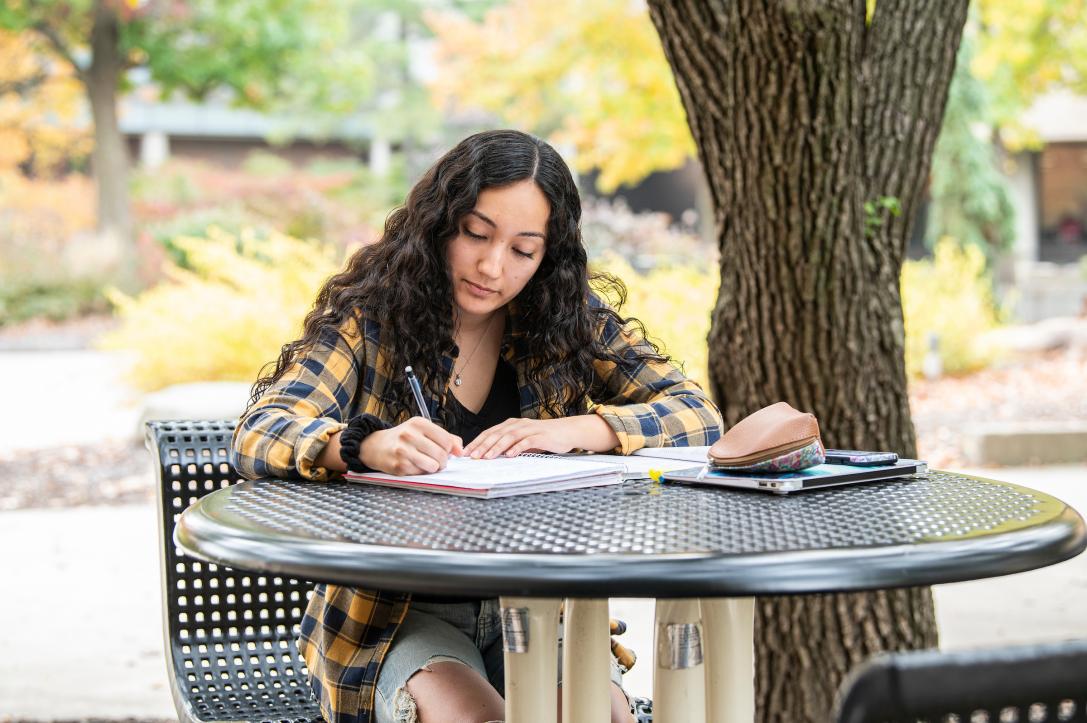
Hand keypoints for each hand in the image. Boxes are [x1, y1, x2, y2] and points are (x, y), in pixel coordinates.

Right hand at [359, 418, 462, 474]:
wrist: (376, 446)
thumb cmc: (405, 438)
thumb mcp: (423, 431)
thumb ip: (446, 438)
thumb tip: (461, 450)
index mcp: (418, 423)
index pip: (446, 440)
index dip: (450, 449)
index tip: (445, 451)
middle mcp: (410, 435)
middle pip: (442, 454)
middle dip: (443, 461)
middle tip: (437, 460)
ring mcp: (403, 451)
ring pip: (433, 466)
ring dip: (433, 467)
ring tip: (427, 463)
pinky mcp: (399, 466)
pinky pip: (421, 473)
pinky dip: (421, 472)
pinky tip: (413, 465)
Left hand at [464, 417, 585, 458]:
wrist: (567, 431)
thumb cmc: (544, 437)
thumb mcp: (523, 440)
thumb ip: (509, 445)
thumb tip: (490, 456)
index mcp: (511, 424)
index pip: (490, 432)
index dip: (477, 442)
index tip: (466, 453)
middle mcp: (518, 424)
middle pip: (497, 434)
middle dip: (483, 445)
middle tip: (472, 456)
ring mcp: (530, 429)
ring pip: (509, 437)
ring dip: (497, 447)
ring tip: (487, 457)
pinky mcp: (541, 435)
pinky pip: (527, 441)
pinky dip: (517, 448)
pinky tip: (509, 456)